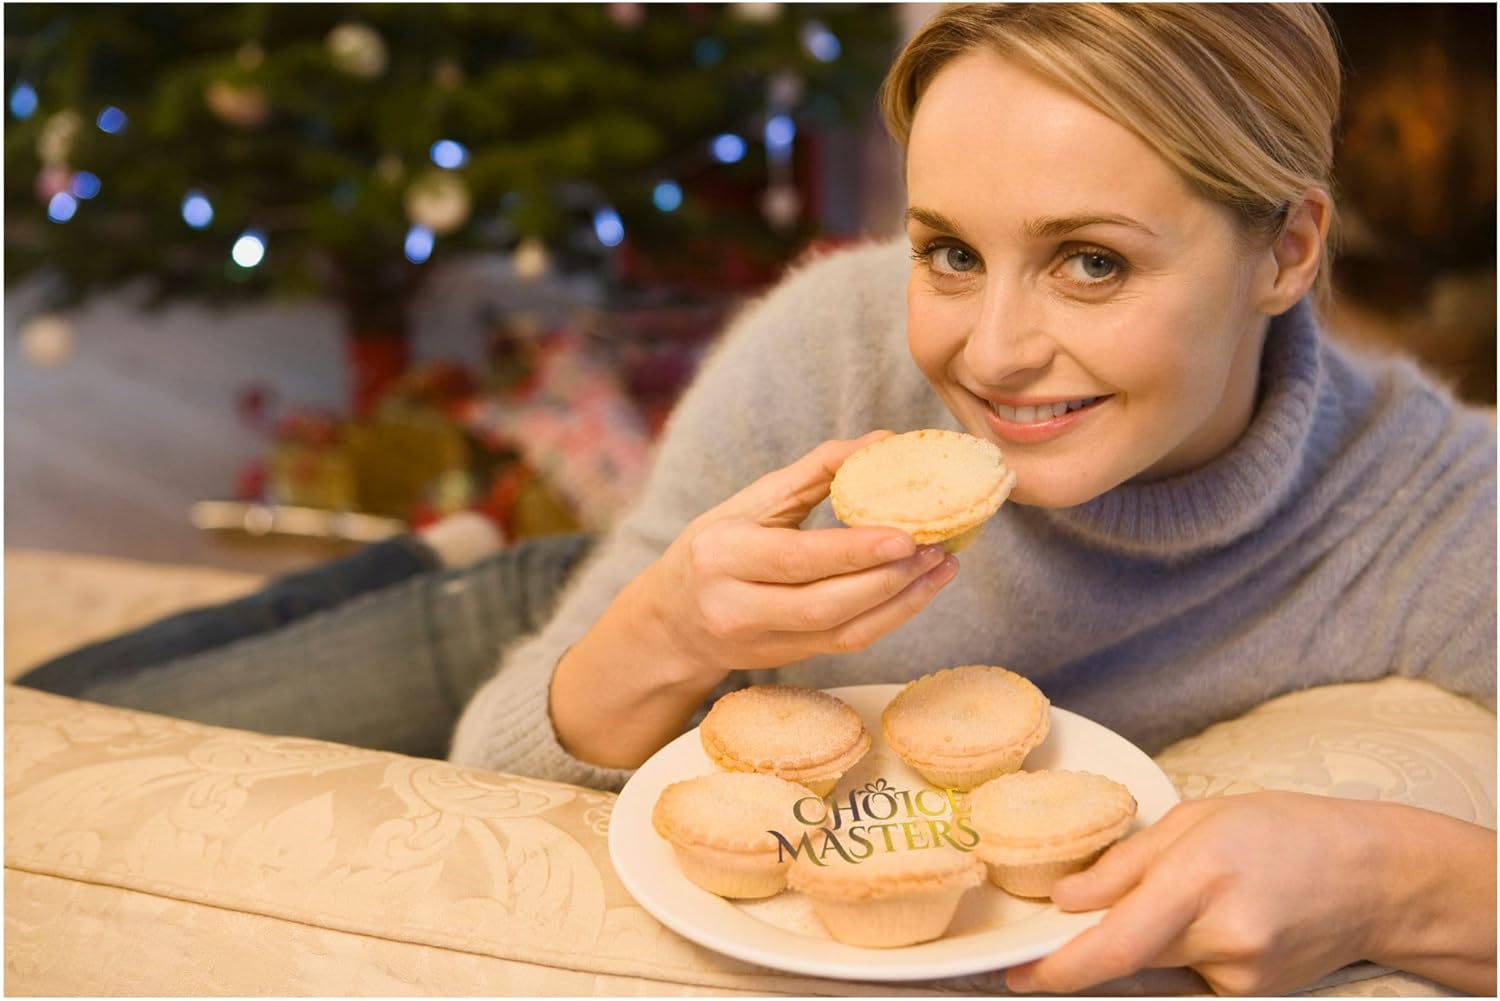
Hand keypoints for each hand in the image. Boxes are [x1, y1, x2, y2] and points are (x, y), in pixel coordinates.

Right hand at [641, 431, 959, 678]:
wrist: (674, 622)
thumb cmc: (716, 546)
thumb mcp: (750, 501)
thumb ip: (816, 470)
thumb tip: (883, 441)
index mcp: (722, 556)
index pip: (796, 559)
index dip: (854, 552)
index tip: (907, 535)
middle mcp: (736, 607)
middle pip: (825, 604)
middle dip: (889, 580)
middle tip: (937, 547)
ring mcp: (763, 643)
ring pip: (844, 633)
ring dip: (902, 602)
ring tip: (942, 566)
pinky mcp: (789, 660)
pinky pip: (848, 644)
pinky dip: (891, 617)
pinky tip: (920, 590)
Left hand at [1005, 792, 1386, 995]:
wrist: (1375, 879)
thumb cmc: (1283, 832)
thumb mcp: (1197, 820)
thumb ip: (1125, 865)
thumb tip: (1066, 901)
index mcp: (1202, 878)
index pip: (1116, 944)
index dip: (1058, 968)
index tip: (1016, 973)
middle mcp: (1224, 937)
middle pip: (1128, 959)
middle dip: (1090, 945)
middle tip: (1070, 922)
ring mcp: (1242, 976)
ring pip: (1156, 969)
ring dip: (1144, 944)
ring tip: (1190, 897)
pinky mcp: (1252, 997)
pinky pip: (1188, 978)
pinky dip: (1179, 954)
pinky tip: (1214, 919)